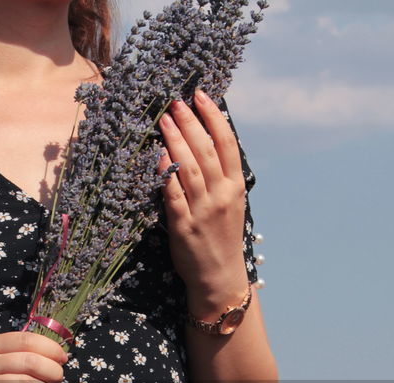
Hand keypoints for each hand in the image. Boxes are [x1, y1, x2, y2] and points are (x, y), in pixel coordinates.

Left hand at [157, 90, 251, 314]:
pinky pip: (174, 195)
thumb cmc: (221, 237)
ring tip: (164, 119)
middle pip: (205, 149)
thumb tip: (205, 140)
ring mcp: (203, 210)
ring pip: (189, 167)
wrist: (219, 277)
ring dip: (176, 140)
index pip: (226, 142)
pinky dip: (166, 174)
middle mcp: (221, 195)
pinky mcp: (183, 226)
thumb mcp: (230, 203)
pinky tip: (158, 157)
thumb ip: (220, 175)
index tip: (201, 95)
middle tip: (175, 102)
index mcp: (235, 186)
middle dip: (189, 122)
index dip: (213, 116)